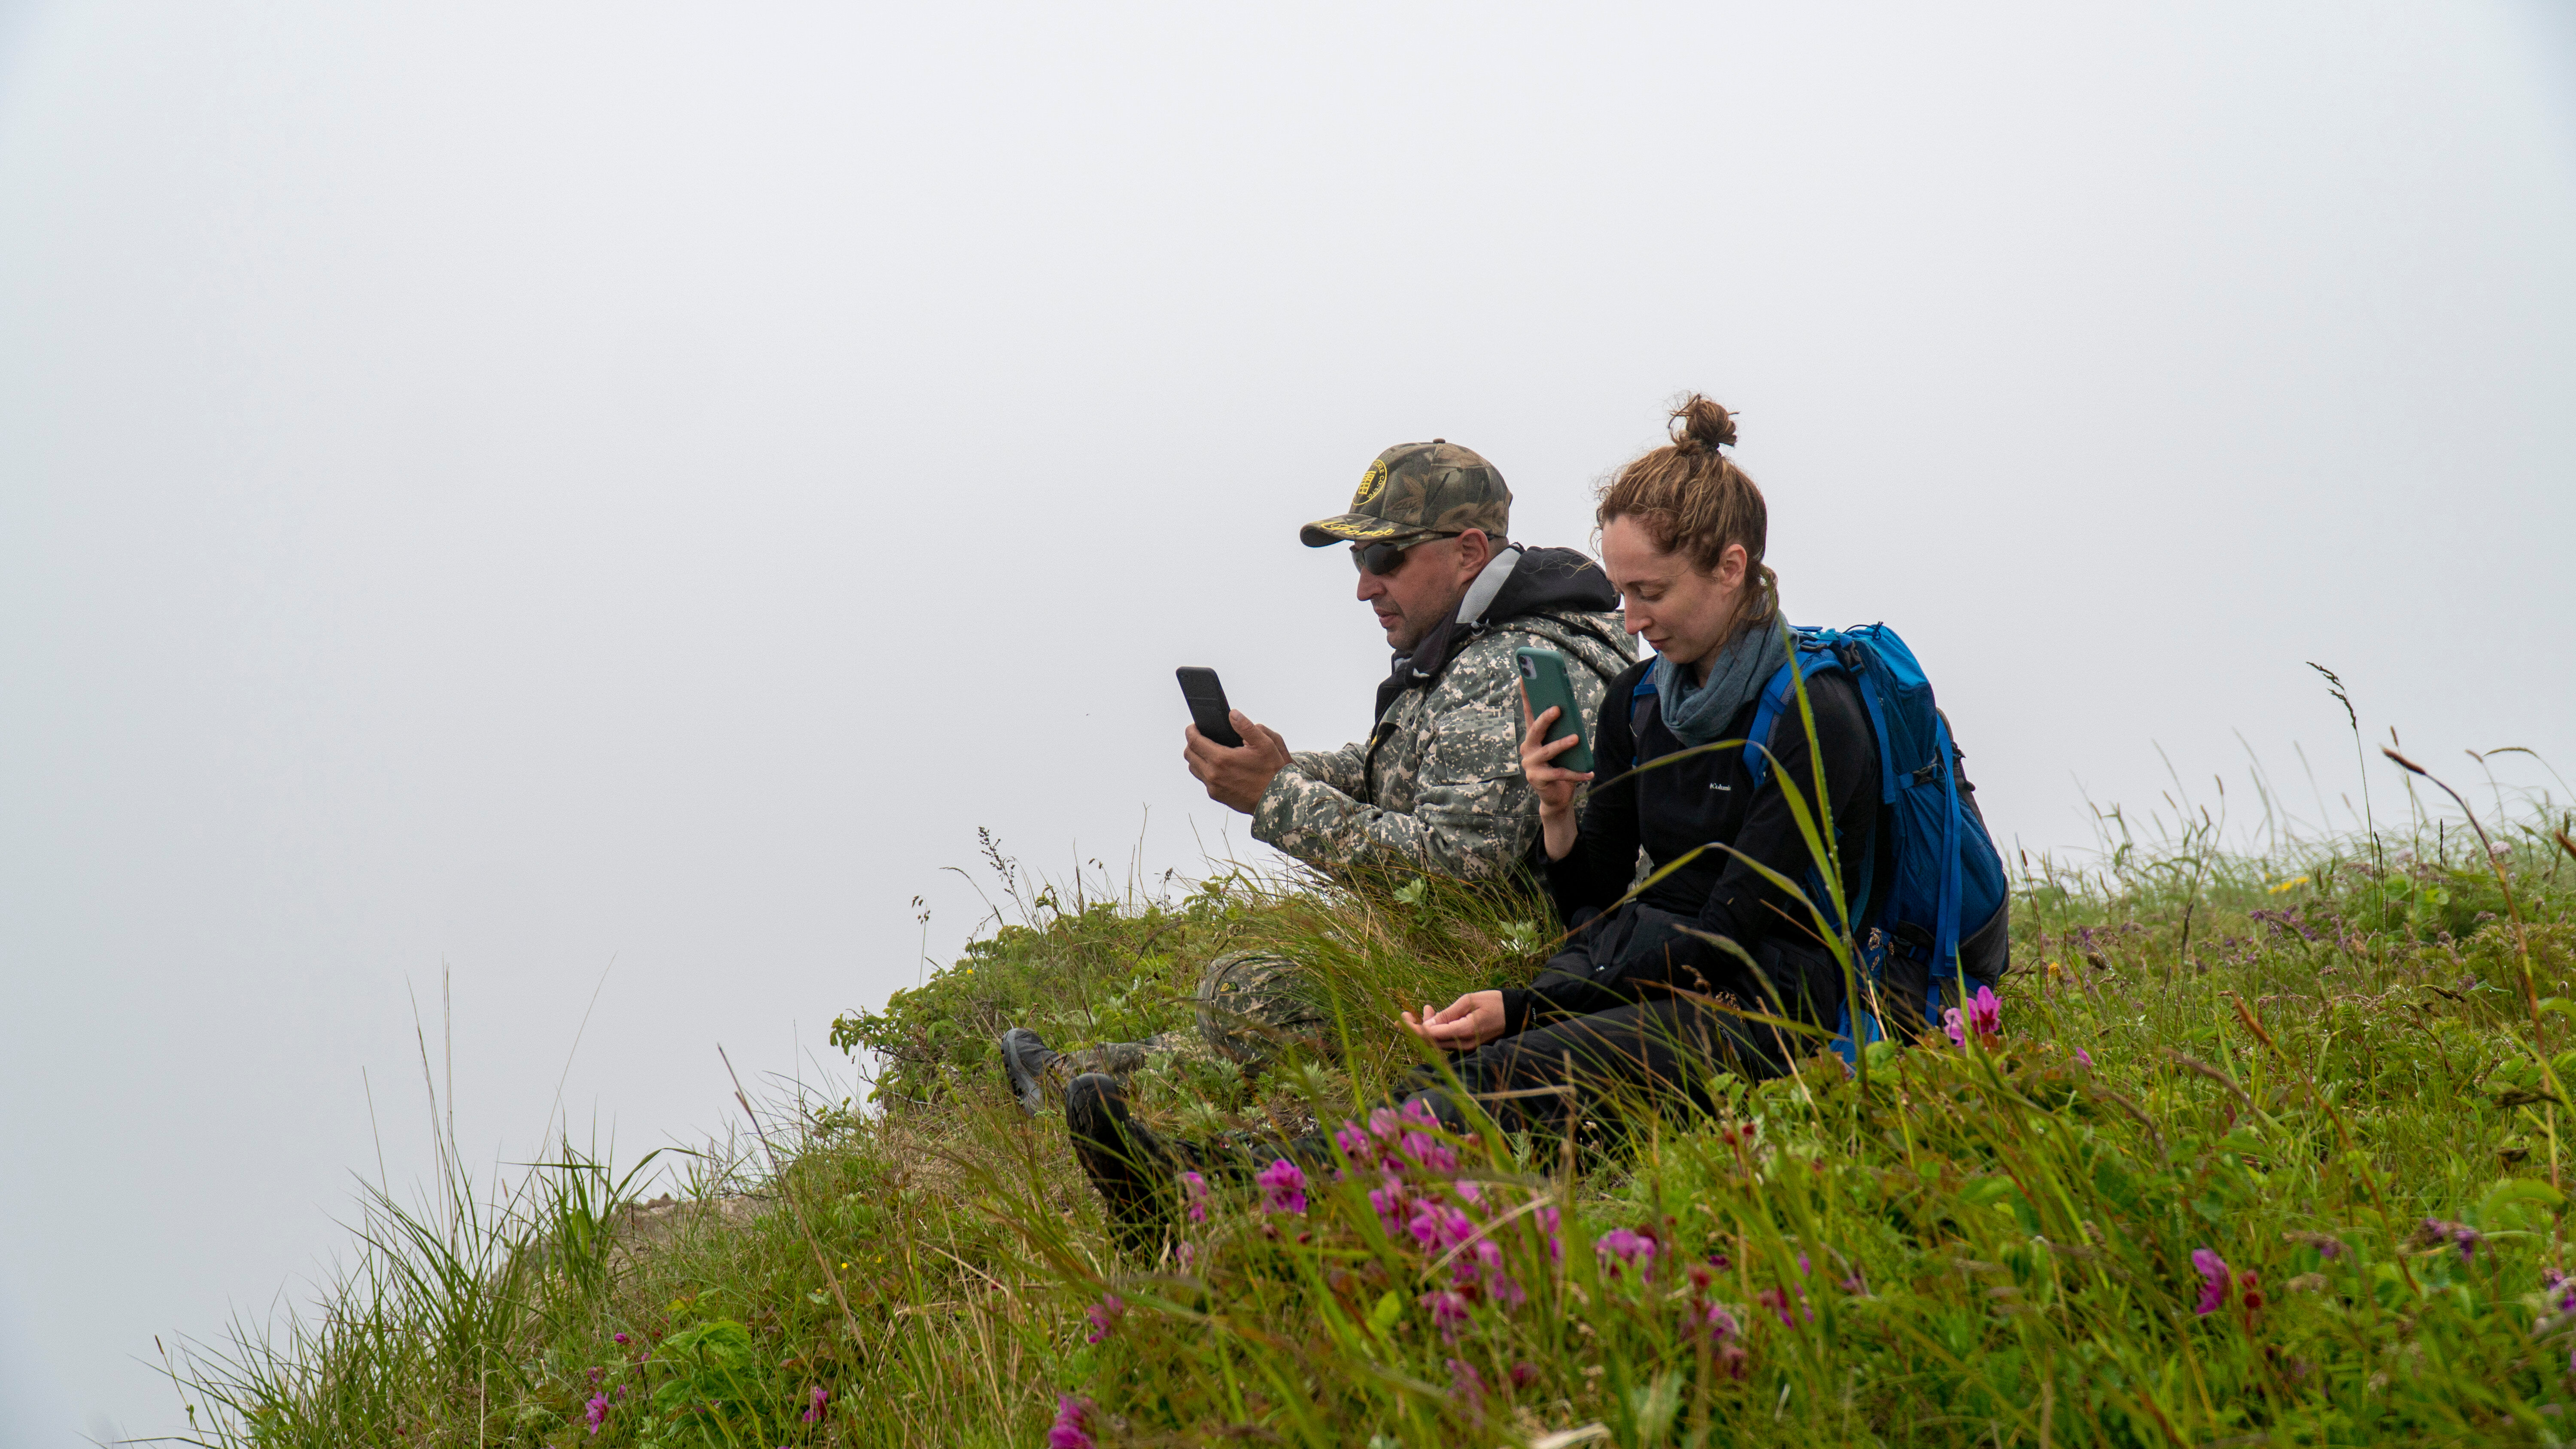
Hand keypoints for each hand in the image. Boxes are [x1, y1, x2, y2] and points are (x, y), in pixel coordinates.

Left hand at [1183, 711, 1291, 813]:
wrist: (1276, 800)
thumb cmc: (1272, 772)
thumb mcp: (1265, 744)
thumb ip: (1246, 727)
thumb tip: (1232, 715)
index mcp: (1221, 759)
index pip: (1194, 742)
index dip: (1191, 731)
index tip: (1194, 726)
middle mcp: (1213, 775)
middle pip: (1189, 755)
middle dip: (1192, 743)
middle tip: (1202, 737)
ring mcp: (1213, 787)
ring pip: (1194, 768)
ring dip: (1198, 758)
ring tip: (1210, 751)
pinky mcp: (1217, 796)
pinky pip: (1204, 780)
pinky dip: (1206, 771)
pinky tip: (1219, 766)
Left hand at [1401, 990, 1507, 1050]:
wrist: (1517, 1013)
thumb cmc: (1495, 1002)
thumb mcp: (1469, 1001)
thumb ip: (1448, 1014)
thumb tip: (1427, 1024)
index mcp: (1464, 1032)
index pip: (1431, 1035)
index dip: (1413, 1029)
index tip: (1400, 1019)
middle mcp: (1464, 1044)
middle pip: (1431, 1042)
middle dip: (1415, 1028)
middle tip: (1404, 1014)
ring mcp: (1467, 1048)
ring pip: (1438, 1042)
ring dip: (1427, 1026)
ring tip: (1427, 1007)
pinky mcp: (1468, 1046)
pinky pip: (1447, 1041)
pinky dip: (1438, 1029)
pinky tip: (1436, 1014)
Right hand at [1519, 705, 1590, 860]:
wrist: (1556, 797)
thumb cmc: (1560, 767)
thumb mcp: (1562, 748)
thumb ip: (1562, 733)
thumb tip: (1572, 715)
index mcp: (1533, 738)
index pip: (1529, 713)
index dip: (1526, 696)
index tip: (1524, 677)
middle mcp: (1527, 749)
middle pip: (1535, 730)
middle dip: (1545, 718)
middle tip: (1558, 709)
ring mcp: (1530, 765)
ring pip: (1547, 751)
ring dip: (1562, 744)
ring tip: (1576, 738)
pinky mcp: (1537, 779)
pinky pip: (1560, 773)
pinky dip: (1576, 774)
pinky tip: (1590, 773)